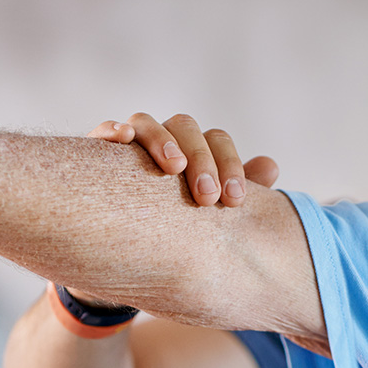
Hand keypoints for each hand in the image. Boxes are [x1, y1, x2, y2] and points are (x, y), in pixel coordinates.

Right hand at [86, 113, 277, 207]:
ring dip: (162, 139)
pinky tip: (124, 138)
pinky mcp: (97, 154)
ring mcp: (130, 144)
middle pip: (186, 127)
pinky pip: (103, 130)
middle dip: (200, 158)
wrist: (126, 245)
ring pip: (147, 122)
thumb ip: (240, 191)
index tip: (234, 200)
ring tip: (173, 168)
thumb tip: (270, 166)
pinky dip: (113, 128)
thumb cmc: (178, 224)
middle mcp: (164, 140)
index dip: (230, 165)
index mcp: (194, 150)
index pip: (217, 140)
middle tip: (207, 197)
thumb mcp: (211, 212)